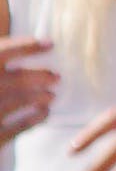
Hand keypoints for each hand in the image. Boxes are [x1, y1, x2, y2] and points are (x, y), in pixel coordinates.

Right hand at [0, 36, 58, 153]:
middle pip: (18, 78)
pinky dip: (34, 120)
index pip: (4, 51)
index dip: (28, 46)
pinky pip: (17, 127)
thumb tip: (13, 50)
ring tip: (52, 95)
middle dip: (41, 76)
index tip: (49, 44)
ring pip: (21, 101)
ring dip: (40, 97)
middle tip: (56, 76)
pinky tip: (44, 113)